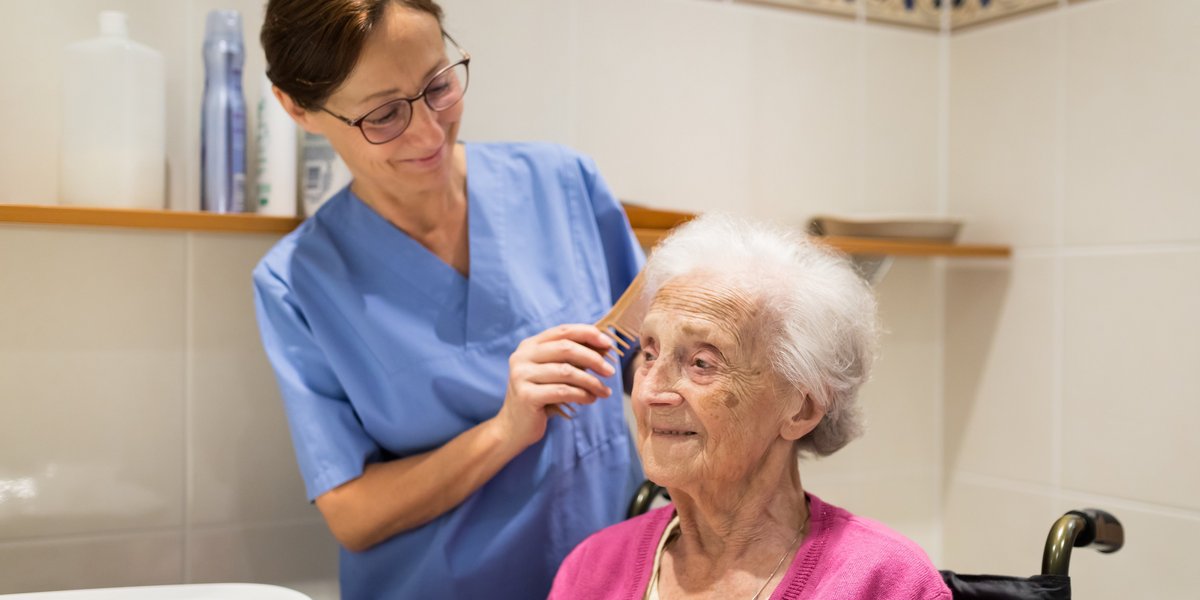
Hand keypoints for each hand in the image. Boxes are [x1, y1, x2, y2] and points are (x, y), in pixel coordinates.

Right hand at [493, 324, 616, 448]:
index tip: (608, 344)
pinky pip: (562, 391)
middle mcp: (522, 356)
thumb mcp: (553, 372)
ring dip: (591, 381)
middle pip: (566, 348)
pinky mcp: (526, 395)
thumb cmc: (540, 396)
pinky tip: (591, 399)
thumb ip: (571, 357)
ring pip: (567, 371)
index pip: (562, 331)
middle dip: (593, 358)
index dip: (588, 334)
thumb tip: (604, 346)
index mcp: (529, 345)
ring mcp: (521, 375)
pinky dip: (582, 395)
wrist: (514, 427)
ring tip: (604, 391)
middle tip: (610, 371)